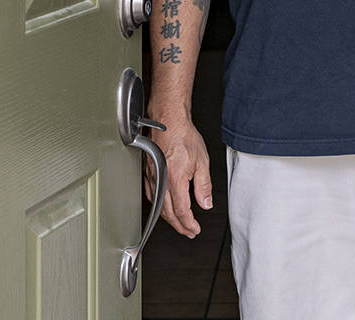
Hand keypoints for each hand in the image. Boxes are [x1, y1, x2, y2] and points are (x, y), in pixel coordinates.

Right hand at [143, 111, 212, 237]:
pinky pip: (152, 196)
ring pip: (158, 207)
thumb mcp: (202, 161)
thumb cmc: (183, 136)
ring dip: (169, 219)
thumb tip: (206, 203)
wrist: (168, 122)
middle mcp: (161, 181)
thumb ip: (203, 185)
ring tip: (180, 224)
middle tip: (189, 232)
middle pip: (168, 213)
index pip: (182, 211)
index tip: (195, 229)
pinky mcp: (148, 173)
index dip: (189, 224)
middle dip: (180, 226)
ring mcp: (152, 178)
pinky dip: (159, 207)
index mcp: (175, 180)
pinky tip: (164, 209)